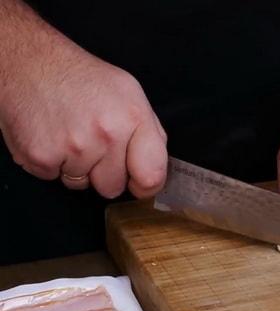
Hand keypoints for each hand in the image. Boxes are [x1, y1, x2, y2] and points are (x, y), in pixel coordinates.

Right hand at [0, 45, 166, 198]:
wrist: (31, 62)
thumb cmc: (81, 78)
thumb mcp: (129, 94)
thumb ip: (149, 133)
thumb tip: (156, 166)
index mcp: (133, 118)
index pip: (152, 176)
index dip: (145, 185)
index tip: (137, 181)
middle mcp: (106, 134)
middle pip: (113, 188)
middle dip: (103, 173)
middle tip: (92, 143)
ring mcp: (73, 147)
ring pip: (81, 185)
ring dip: (75, 167)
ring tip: (69, 134)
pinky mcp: (41, 156)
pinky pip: (52, 178)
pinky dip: (50, 163)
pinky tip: (51, 137)